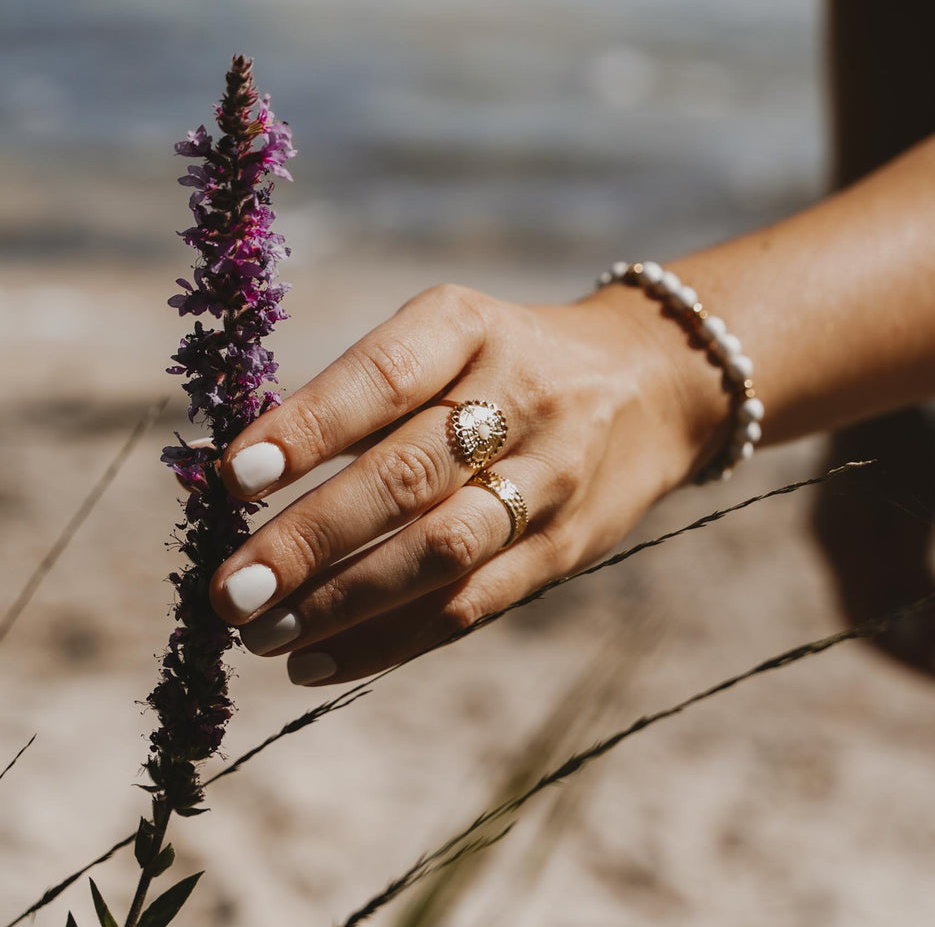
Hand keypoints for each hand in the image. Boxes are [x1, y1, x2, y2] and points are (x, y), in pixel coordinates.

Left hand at [210, 283, 705, 684]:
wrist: (649, 386)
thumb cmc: (508, 363)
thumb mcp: (452, 341)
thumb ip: (367, 400)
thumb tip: (246, 482)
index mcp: (471, 328)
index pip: (383, 377)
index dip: (308, 427)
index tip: (231, 477)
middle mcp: (520, 398)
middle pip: (408, 476)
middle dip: (311, 539)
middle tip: (230, 591)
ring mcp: (552, 477)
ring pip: (441, 552)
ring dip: (344, 602)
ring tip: (263, 634)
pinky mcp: (566, 546)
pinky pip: (474, 604)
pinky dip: (390, 640)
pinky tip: (320, 662)